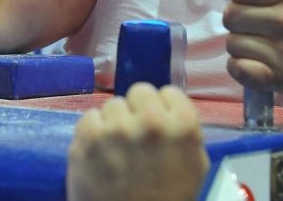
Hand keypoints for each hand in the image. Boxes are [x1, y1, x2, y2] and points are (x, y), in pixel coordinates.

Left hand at [67, 83, 209, 200]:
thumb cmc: (167, 200)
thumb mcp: (194, 166)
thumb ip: (183, 132)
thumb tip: (168, 108)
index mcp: (183, 126)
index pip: (169, 92)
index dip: (163, 109)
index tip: (158, 125)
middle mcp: (151, 121)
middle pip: (139, 92)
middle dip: (137, 111)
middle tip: (135, 135)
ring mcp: (117, 128)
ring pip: (112, 105)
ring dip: (114, 122)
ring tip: (116, 149)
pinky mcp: (88, 139)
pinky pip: (89, 118)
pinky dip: (93, 133)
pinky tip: (100, 153)